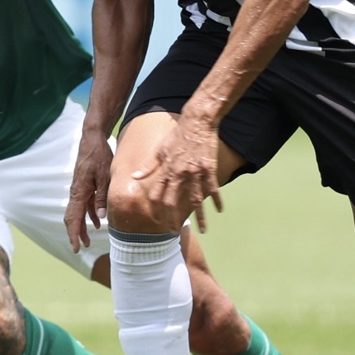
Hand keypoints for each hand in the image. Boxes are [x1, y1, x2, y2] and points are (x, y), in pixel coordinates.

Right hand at [64, 131, 113, 250]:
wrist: (92, 139)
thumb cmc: (98, 155)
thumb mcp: (105, 176)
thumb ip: (102, 197)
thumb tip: (101, 217)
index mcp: (79, 192)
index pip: (73, 218)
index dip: (74, 234)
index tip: (76, 248)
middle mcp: (76, 192)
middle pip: (72, 218)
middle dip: (76, 234)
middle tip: (81, 248)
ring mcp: (79, 189)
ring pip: (78, 212)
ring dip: (82, 226)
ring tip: (88, 240)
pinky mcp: (84, 185)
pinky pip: (84, 204)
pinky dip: (89, 214)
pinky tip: (96, 222)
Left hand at [132, 113, 224, 231]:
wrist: (197, 122)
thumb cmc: (177, 135)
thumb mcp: (160, 149)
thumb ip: (148, 166)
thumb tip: (134, 177)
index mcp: (166, 170)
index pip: (158, 195)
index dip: (156, 209)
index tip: (157, 221)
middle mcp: (180, 174)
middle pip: (174, 202)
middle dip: (173, 219)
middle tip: (174, 232)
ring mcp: (196, 172)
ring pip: (196, 200)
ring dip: (200, 216)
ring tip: (203, 229)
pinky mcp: (209, 168)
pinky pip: (213, 188)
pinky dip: (217, 200)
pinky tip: (220, 210)